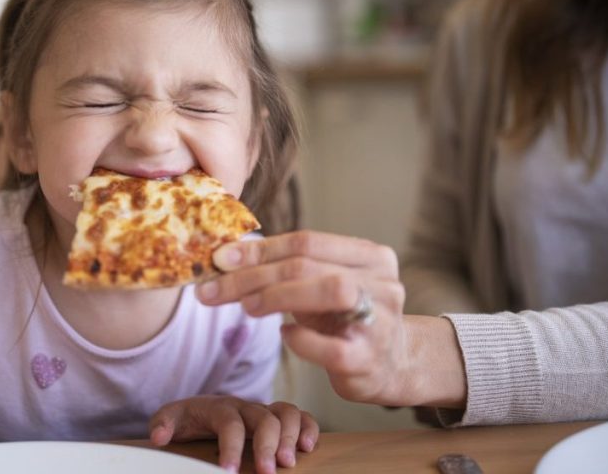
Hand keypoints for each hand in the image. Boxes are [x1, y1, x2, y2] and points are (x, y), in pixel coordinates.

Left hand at [149, 395, 317, 473]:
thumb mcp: (171, 419)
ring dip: (290, 436)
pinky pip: (300, 416)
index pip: (230, 423)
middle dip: (267, 446)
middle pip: (264, 418)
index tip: (228, 472)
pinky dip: (308, 428)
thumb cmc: (188, 418)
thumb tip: (158, 437)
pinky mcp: (277, 418)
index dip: (231, 446)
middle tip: (266, 473)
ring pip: (286, 413)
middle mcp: (245, 406)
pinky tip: (308, 448)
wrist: (202, 408)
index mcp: (219, 407)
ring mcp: (263, 410)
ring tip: (288, 462)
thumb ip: (163, 424)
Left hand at [197, 230, 414, 405]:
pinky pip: (331, 347)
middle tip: (213, 290)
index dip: (259, 249)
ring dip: (276, 296)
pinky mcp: (370, 359)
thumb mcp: (321, 287)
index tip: (219, 259)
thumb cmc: (344, 319)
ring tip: (246, 306)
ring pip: (328, 291)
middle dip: (253, 275)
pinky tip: (284, 336)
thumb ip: (287, 269)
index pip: (306, 241)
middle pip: (307, 265)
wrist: (393, 366)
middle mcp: (380, 281)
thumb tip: (226, 258)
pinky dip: (300, 340)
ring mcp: (379, 319)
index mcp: (369, 255)